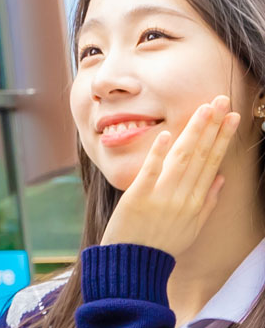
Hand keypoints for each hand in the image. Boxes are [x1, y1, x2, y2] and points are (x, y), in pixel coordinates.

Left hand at [99, 96, 241, 255]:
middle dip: (214, 127)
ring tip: (204, 109)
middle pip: (202, 155)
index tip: (232, 117)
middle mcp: (183, 197)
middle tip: (222, 100)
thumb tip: (221, 178)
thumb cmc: (162, 244)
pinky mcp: (138, 198)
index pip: (214, 162)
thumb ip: (208, 201)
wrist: (133, 263)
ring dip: (193, 132)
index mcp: (197, 202)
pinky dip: (157, 154)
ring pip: (182, 159)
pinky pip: (150, 172)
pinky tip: (165, 134)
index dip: (223, 138)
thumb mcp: (193, 227)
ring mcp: (162, 197)